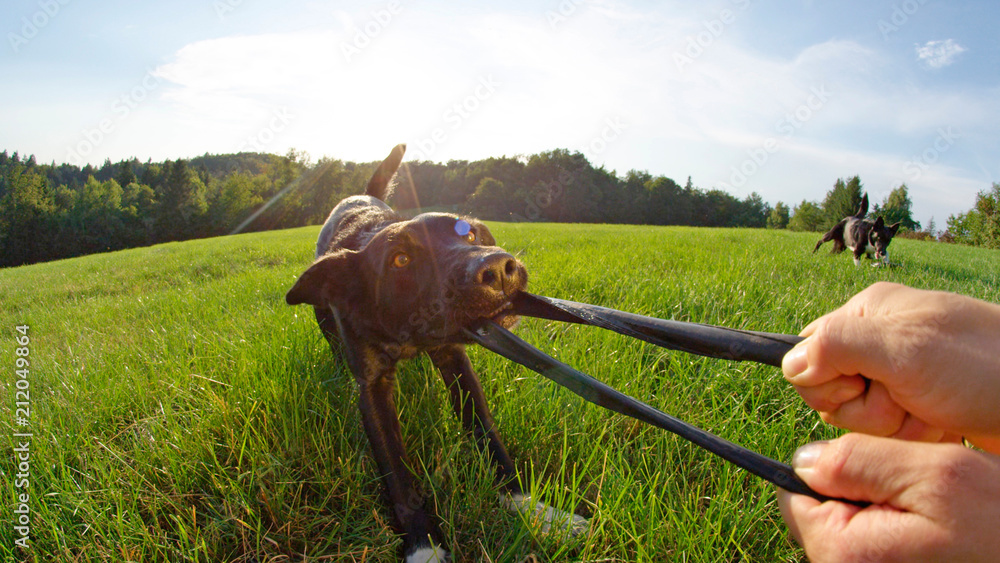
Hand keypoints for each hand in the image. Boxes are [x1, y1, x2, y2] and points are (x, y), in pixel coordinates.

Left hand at [778, 433, 999, 562]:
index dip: (825, 470)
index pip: (794, 497)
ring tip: (932, 514)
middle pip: (820, 516)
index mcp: (847, 553)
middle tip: (913, 492)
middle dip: (856, 492)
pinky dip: (898, 529)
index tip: (870, 467)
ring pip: (850, 530)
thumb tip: (803, 461)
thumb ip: (858, 462)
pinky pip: (878, 545)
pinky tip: (937, 532)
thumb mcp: (933, 474)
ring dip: (881, 510)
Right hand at [782, 282, 999, 451]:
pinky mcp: (917, 407)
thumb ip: (837, 347)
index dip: (830, 382)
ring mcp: (899, 377)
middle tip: (908, 400)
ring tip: (932, 415)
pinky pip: (886, 434)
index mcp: (869, 314)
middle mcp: (880, 343)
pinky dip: (912, 439)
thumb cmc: (986, 368)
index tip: (870, 383)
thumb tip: (787, 363)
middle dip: (866, 409)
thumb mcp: (905, 350)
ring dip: (892, 427)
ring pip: (856, 418)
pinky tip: (941, 428)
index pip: (806, 354)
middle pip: (828, 391)